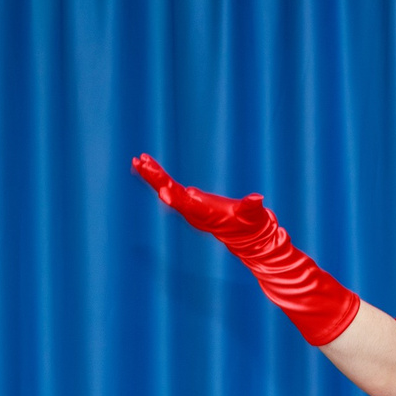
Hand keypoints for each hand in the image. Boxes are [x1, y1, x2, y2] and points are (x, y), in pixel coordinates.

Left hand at [132, 153, 273, 240]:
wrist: (244, 235)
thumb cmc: (250, 225)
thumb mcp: (252, 215)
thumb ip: (252, 207)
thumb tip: (257, 199)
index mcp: (204, 213)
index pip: (187, 205)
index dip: (176, 198)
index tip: (163, 191)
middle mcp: (191, 211)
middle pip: (170, 193)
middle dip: (156, 178)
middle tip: (141, 163)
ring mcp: (188, 206)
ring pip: (166, 189)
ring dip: (152, 175)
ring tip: (138, 160)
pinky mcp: (188, 201)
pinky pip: (168, 187)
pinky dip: (158, 176)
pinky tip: (146, 166)